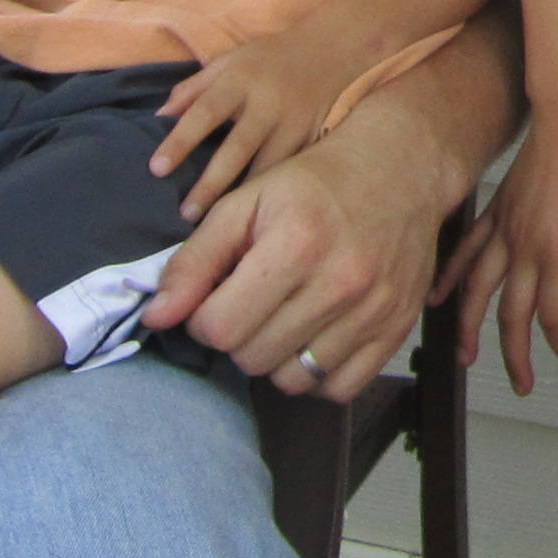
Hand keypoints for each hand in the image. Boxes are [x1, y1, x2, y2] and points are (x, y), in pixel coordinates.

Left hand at [141, 99, 458, 403]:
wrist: (401, 168)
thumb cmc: (315, 183)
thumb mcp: (246, 202)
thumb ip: (195, 260)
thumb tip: (156, 317)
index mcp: (295, 244)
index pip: (219, 328)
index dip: (205, 317)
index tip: (219, 295)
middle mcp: (340, 282)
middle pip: (253, 358)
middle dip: (239, 335)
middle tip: (252, 303)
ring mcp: (374, 310)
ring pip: (293, 380)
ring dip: (277, 356)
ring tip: (283, 319)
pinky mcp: (397, 328)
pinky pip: (339, 388)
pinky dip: (318, 374)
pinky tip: (315, 338)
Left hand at [151, 31, 350, 216]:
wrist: (328, 51)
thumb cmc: (266, 60)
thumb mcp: (227, 62)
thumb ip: (192, 89)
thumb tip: (157, 118)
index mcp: (240, 80)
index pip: (204, 112)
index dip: (180, 141)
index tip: (156, 169)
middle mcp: (268, 103)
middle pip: (236, 148)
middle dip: (211, 183)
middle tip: (186, 214)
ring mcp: (293, 123)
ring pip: (267, 166)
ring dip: (242, 195)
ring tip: (218, 224)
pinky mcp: (312, 139)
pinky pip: (289, 170)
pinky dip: (271, 191)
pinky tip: (256, 212)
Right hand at [452, 106, 557, 394]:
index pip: (554, 317)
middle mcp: (525, 247)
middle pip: (512, 316)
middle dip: (517, 356)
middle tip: (525, 385)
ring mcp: (504, 229)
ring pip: (477, 290)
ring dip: (470, 328)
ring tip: (469, 360)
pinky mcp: (496, 211)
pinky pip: (466, 252)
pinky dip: (450, 278)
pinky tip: (437, 299)